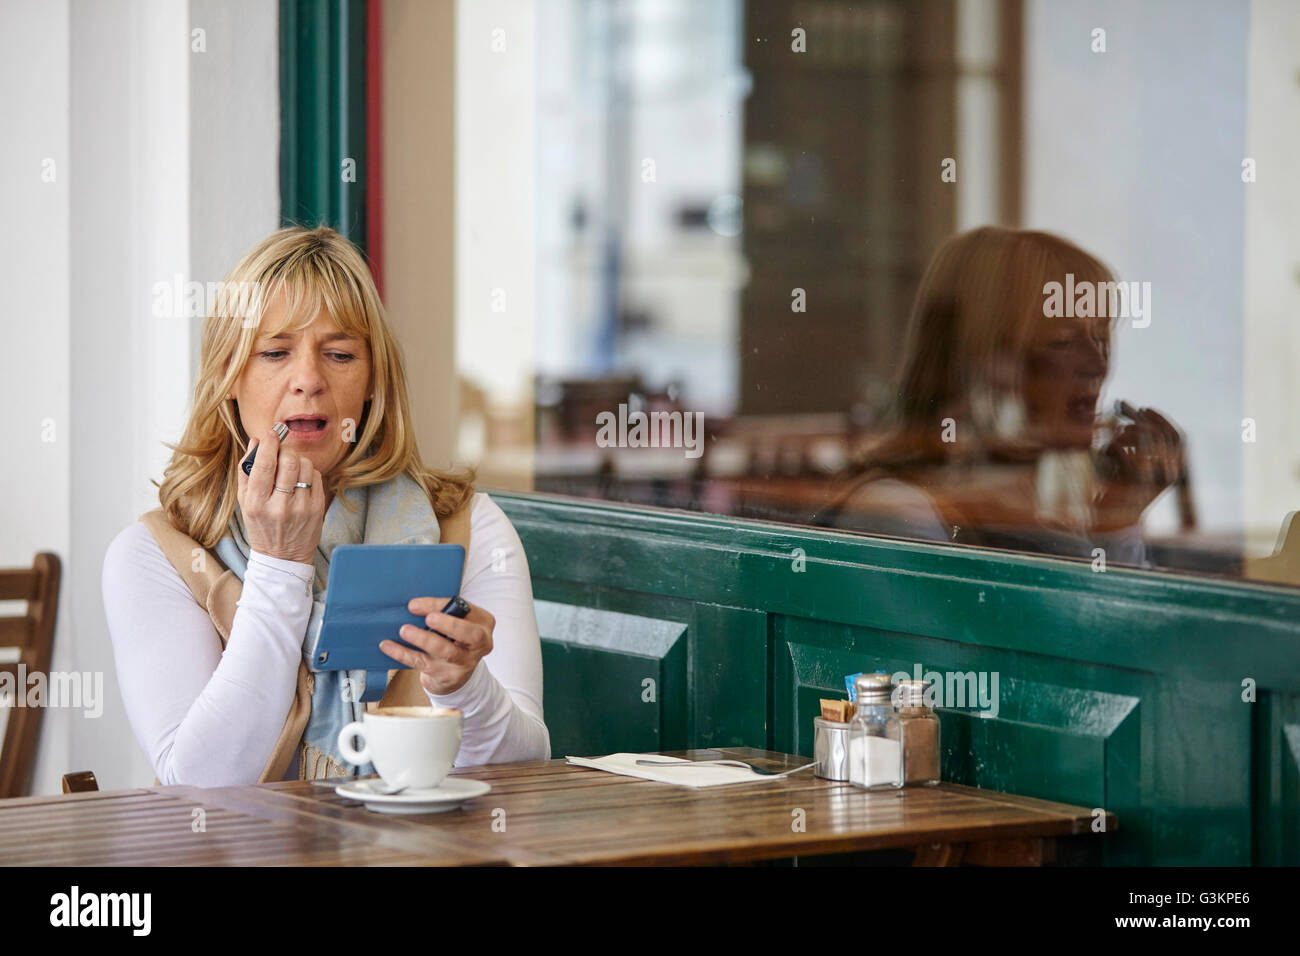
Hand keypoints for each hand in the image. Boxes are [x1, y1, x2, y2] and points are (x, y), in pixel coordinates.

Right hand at [236, 424, 327, 563]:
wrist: (282, 557)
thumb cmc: (261, 526)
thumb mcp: (245, 502)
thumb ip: (246, 471)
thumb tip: (256, 441)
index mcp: (256, 503)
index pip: (264, 465)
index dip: (269, 444)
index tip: (271, 432)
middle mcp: (279, 506)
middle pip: (289, 461)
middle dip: (285, 450)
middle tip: (281, 453)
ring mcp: (301, 508)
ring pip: (305, 466)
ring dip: (298, 460)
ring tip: (290, 469)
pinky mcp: (317, 509)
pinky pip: (316, 477)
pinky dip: (308, 473)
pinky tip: (300, 482)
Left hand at [380, 597, 494, 695]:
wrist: (456, 672)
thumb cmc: (454, 637)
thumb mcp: (457, 621)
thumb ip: (443, 611)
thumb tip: (414, 606)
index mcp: (484, 623)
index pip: (467, 610)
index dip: (442, 605)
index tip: (417, 604)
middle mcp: (480, 644)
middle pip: (469, 635)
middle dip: (449, 625)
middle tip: (429, 619)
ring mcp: (465, 663)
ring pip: (447, 652)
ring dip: (424, 640)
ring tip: (405, 630)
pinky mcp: (447, 676)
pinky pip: (424, 664)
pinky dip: (404, 654)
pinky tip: (388, 646)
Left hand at [1095, 406, 1184, 530]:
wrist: (1107, 519)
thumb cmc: (1118, 487)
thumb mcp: (1133, 460)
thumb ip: (1139, 439)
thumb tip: (1134, 409)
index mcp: (1175, 470)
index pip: (1178, 438)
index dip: (1162, 420)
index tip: (1144, 408)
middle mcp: (1169, 476)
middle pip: (1161, 435)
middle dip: (1140, 418)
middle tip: (1121, 405)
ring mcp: (1152, 480)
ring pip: (1147, 440)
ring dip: (1126, 432)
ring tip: (1114, 436)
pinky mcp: (1130, 483)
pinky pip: (1124, 451)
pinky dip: (1112, 446)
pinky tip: (1105, 451)